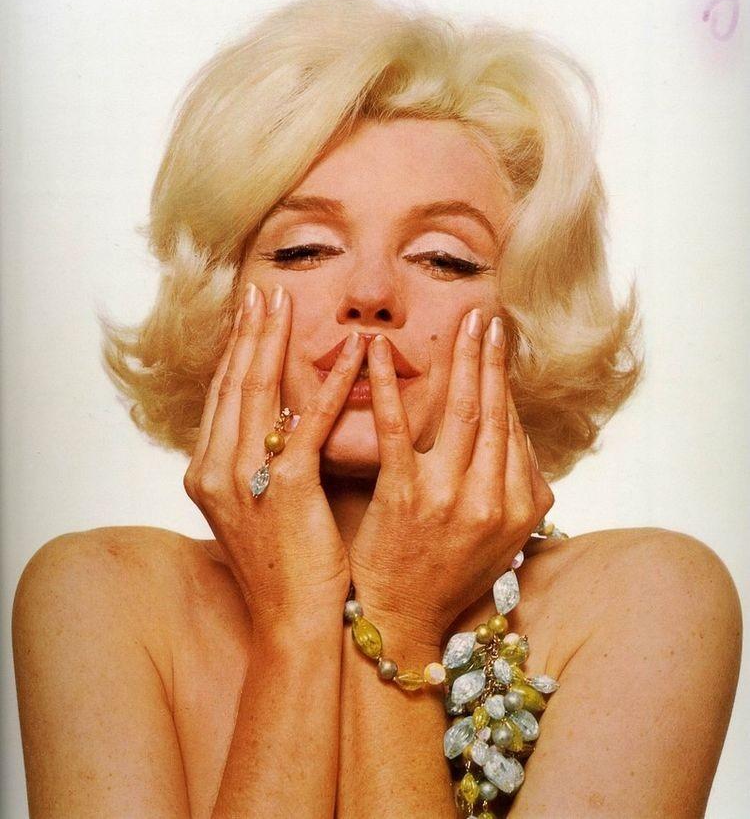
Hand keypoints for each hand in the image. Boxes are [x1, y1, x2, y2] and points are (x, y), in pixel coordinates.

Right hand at [183, 282, 367, 632]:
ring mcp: (244, 479)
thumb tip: (282, 424)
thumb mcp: (261, 507)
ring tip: (289, 303)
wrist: (292, 624)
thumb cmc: (285, 568)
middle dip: (249, 333)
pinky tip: (354, 354)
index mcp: (207, 473)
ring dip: (276, 342)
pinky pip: (308, 423)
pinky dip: (331, 385)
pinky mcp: (285, 489)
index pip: (222, 397)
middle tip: (264, 291)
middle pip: (233, 383)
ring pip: (259, 392)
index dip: (237, 351)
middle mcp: (215, 470)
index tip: (251, 315)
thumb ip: (262, 462)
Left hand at [348, 310, 553, 647]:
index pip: (513, 431)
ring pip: (460, 412)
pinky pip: (398, 428)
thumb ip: (514, 490)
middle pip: (494, 412)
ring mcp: (449, 497)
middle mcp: (493, 500)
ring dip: (461, 360)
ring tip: (462, 324)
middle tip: (487, 319)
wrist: (401, 622)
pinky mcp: (404, 496)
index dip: (502, 387)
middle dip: (492, 359)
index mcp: (521, 509)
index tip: (496, 351)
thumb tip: (510, 432)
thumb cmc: (446, 576)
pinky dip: (386, 386)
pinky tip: (374, 352)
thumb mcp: (500, 541)